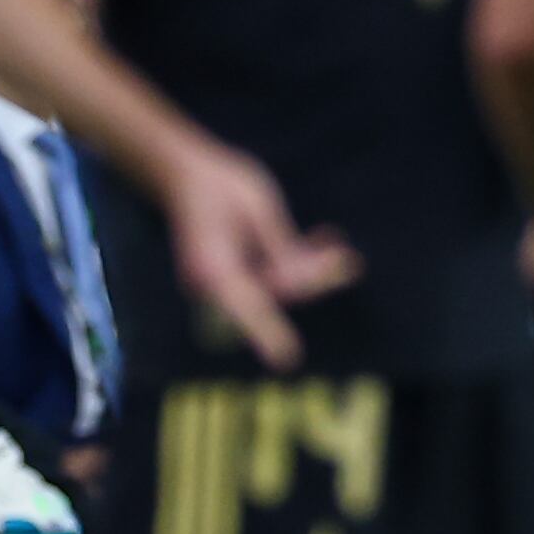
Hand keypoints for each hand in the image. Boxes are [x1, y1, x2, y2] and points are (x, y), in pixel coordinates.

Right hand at [161, 138, 358, 371]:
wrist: (187, 172)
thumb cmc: (219, 183)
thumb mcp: (257, 208)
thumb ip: (280, 246)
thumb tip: (302, 278)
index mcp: (215, 269)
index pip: (248, 307)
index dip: (269, 332)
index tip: (287, 360)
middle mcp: (216, 282)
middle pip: (278, 295)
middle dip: (313, 279)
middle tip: (345, 260)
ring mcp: (226, 280)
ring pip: (282, 286)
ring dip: (313, 269)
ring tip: (337, 247)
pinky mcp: (237, 272)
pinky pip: (275, 275)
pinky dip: (300, 261)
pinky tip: (326, 240)